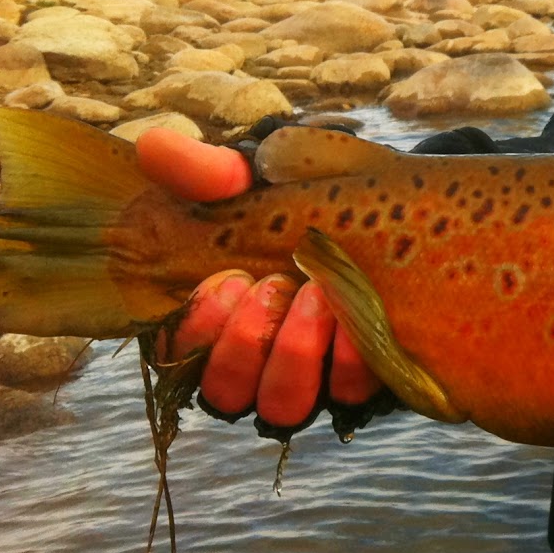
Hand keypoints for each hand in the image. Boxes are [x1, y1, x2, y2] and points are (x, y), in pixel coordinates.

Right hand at [136, 128, 379, 426]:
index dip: (197, 328)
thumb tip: (154, 145)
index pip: (180, 352)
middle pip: (227, 391)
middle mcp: (256, 359)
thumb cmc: (315, 196)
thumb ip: (212, 170)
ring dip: (292, 356)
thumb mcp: (268, 176)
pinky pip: (348, 398)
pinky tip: (362, 319)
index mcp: (218, 316)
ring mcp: (309, 377)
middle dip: (244, 342)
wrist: (399, 209)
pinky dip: (350, 363)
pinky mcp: (360, 382)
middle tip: (273, 285)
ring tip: (316, 296)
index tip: (226, 280)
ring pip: (282, 407)